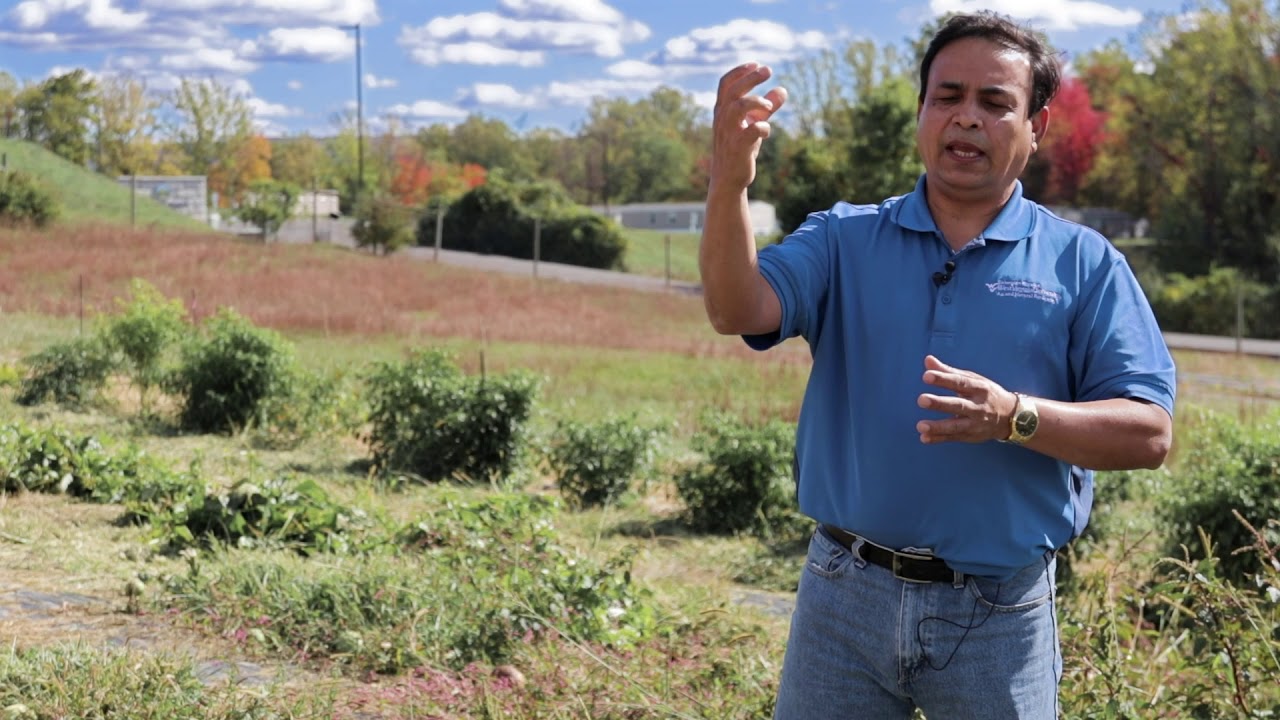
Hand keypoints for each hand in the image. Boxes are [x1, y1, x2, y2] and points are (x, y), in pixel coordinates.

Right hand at [710, 63, 787, 192]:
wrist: (729, 179)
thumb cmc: (740, 148)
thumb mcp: (753, 123)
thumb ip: (766, 107)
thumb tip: (783, 89)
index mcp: (722, 111)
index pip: (726, 84)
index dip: (740, 71)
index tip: (757, 64)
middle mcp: (722, 119)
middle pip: (733, 90)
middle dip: (751, 78)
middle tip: (768, 70)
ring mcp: (729, 133)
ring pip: (737, 107)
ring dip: (756, 101)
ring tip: (770, 106)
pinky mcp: (738, 148)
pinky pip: (751, 132)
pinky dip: (763, 128)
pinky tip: (767, 132)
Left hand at [915, 355, 1017, 443]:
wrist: (1010, 417)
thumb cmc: (986, 394)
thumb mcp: (973, 380)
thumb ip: (948, 372)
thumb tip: (927, 360)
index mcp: (979, 389)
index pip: (960, 383)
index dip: (944, 379)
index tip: (927, 376)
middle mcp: (978, 407)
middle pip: (959, 405)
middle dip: (940, 403)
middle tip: (921, 399)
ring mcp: (975, 423)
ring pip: (956, 426)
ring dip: (938, 427)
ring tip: (920, 425)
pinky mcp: (970, 436)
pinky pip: (953, 438)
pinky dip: (939, 439)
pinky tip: (924, 438)